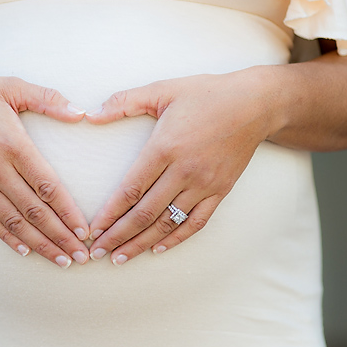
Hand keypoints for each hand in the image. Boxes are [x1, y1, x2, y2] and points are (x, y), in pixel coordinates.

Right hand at [0, 73, 90, 267]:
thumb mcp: (10, 86)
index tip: (85, 231)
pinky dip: (8, 238)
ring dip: (40, 244)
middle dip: (61, 237)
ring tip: (61, 261)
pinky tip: (26, 251)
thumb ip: (47, 99)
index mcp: (12, 144)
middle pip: (35, 212)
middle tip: (83, 256)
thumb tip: (81, 113)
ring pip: (14, 222)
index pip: (47, 186)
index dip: (69, 212)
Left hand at [84, 68, 276, 264]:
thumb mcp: (162, 90)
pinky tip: (157, 249)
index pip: (131, 189)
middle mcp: (184, 171)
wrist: (256, 103)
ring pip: (168, 223)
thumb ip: (124, 102)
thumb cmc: (206, 93)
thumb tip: (91, 115)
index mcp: (165, 147)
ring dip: (141, 243)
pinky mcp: (221, 190)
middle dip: (118, 235)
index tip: (92, 230)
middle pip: (145, 213)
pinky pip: (196, 222)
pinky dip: (176, 238)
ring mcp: (205, 184)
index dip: (109, 213)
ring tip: (119, 257)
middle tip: (97, 252)